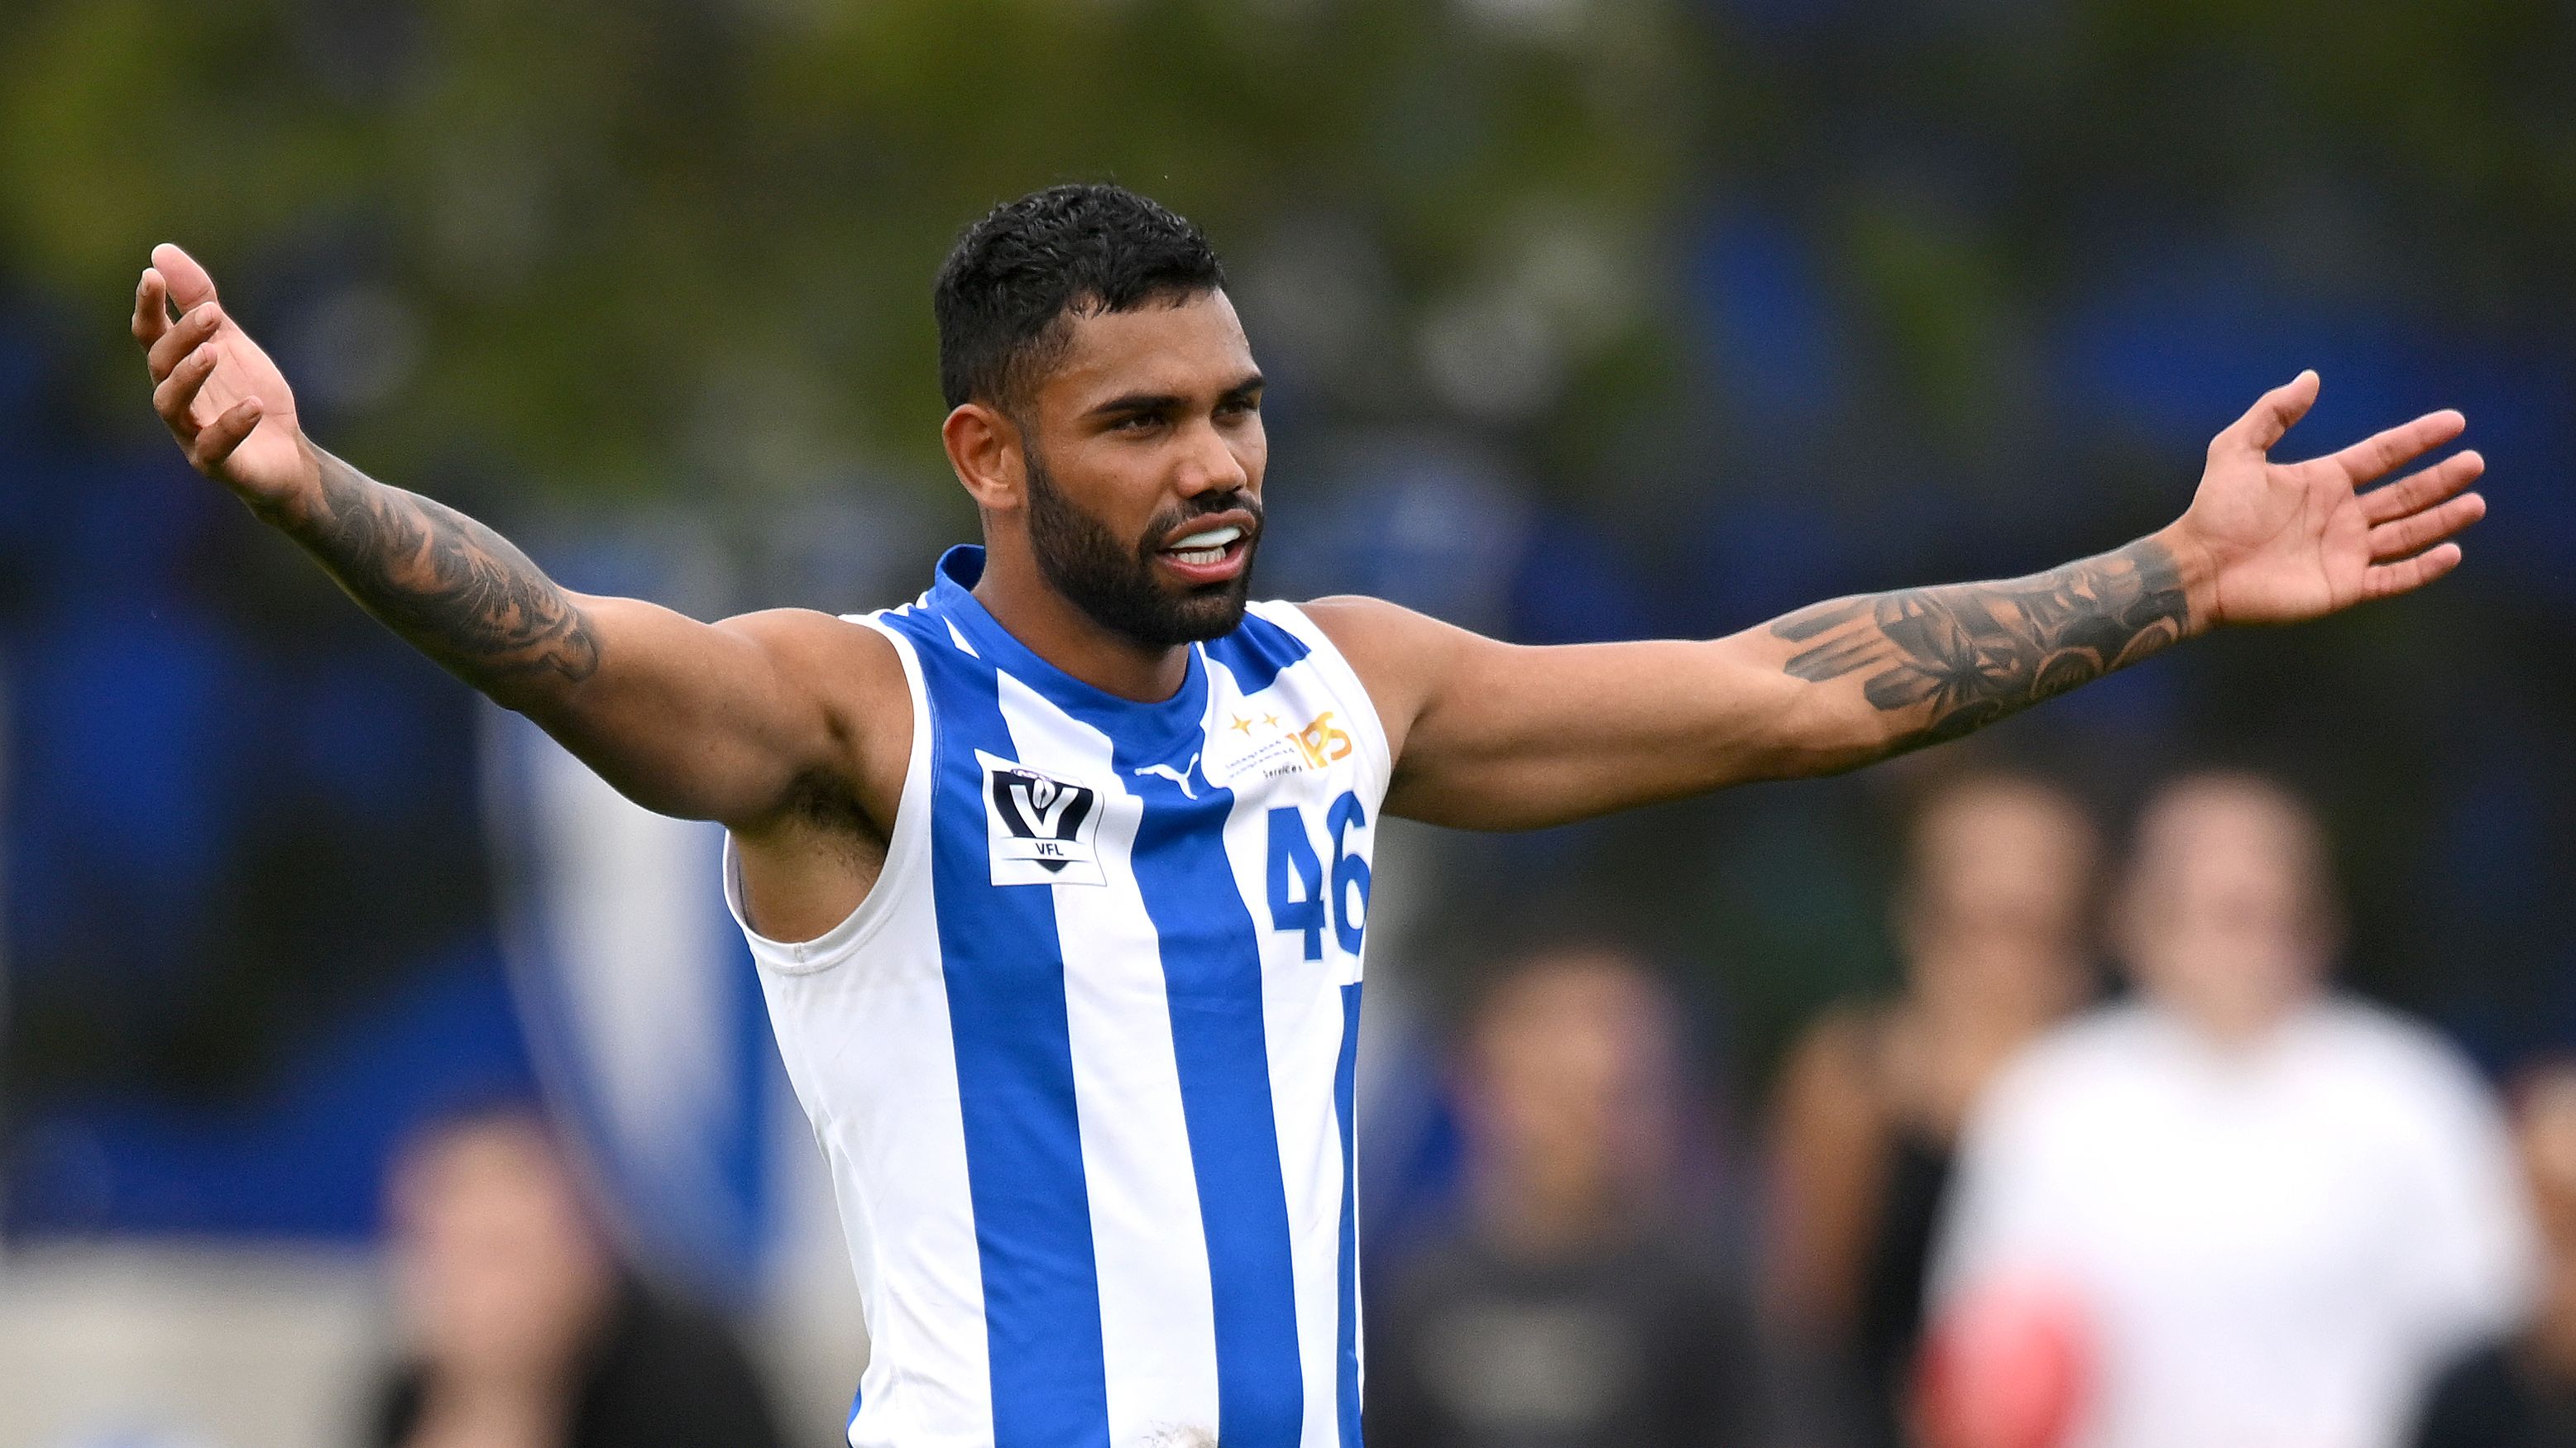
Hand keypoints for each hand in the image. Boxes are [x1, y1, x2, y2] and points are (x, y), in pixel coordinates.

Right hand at [132, 243, 318, 510]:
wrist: (287, 457)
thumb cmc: (248, 394)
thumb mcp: (230, 342)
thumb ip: (199, 301)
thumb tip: (161, 251)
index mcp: (176, 368)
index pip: (151, 333)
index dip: (148, 305)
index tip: (151, 275)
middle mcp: (176, 399)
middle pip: (161, 364)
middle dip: (182, 337)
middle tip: (212, 313)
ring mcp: (191, 434)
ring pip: (172, 405)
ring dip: (189, 376)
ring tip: (214, 352)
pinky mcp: (217, 464)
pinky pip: (214, 447)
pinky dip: (231, 425)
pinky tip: (253, 404)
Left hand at [2167, 371, 2486, 627]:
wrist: (2198, 566)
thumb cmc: (2213, 510)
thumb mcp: (2236, 450)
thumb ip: (2273, 413)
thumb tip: (2310, 377)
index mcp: (2324, 480)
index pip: (2382, 455)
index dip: (2418, 438)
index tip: (2455, 422)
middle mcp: (2341, 515)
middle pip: (2404, 494)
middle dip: (2440, 479)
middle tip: (2474, 462)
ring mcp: (2345, 551)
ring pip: (2407, 534)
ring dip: (2442, 519)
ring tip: (2476, 503)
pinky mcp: (2343, 586)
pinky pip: (2393, 578)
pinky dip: (2422, 568)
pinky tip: (2452, 552)